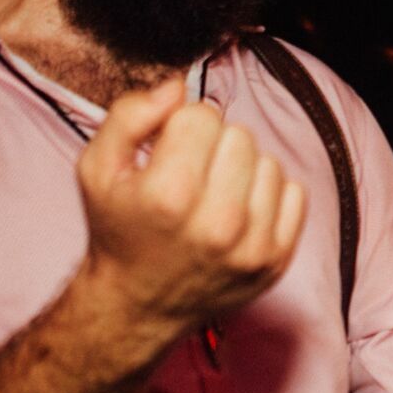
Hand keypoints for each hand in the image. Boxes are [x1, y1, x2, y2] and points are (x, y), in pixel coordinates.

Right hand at [78, 80, 306, 332]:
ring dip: (242, 170)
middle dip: (213, 145)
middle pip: (239, 135)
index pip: (202, 115)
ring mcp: (252, 246)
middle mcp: (216, 224)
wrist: (137, 305)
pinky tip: (238, 212)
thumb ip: (129, 116)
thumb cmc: (118, 228)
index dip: (180, 126)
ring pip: (268, 161)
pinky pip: (295, 193)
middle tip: (190, 176)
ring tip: (212, 196)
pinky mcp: (276, 260)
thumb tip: (177, 87)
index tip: (166, 151)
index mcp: (168, 196)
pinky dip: (268, 195)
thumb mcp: (97, 168)